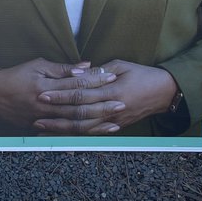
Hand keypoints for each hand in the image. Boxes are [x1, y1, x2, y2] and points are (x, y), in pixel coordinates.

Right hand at [0, 59, 125, 133]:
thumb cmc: (14, 76)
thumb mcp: (36, 65)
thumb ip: (61, 68)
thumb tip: (85, 66)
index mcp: (45, 86)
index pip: (75, 83)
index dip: (94, 80)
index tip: (111, 76)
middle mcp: (46, 105)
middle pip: (78, 105)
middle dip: (101, 104)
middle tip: (122, 103)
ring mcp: (44, 119)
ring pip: (74, 123)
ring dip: (96, 123)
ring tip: (116, 122)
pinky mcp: (42, 128)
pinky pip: (66, 133)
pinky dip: (83, 133)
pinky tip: (96, 133)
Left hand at [34, 59, 177, 134]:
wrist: (165, 92)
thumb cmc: (142, 74)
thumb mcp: (121, 65)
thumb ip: (98, 72)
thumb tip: (77, 73)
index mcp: (112, 91)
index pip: (81, 94)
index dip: (61, 95)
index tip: (43, 94)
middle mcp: (112, 109)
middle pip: (80, 114)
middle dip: (57, 115)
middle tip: (36, 115)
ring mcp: (115, 121)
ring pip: (85, 128)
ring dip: (63, 129)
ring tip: (44, 128)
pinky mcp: (117, 127)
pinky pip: (94, 133)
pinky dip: (77, 135)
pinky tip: (63, 135)